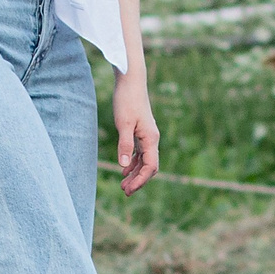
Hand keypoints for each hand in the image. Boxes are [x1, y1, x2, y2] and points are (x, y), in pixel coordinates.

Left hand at [113, 69, 159, 194]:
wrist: (130, 81)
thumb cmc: (127, 100)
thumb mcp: (123, 124)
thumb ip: (124, 145)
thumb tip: (123, 165)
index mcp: (150, 139)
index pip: (150, 166)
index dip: (141, 180)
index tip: (129, 190)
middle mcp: (151, 139)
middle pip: (149, 166)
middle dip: (138, 180)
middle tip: (124, 191)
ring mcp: (146, 135)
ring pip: (144, 160)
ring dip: (134, 173)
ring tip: (123, 184)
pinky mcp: (140, 131)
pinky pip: (139, 152)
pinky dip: (132, 162)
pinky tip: (124, 168)